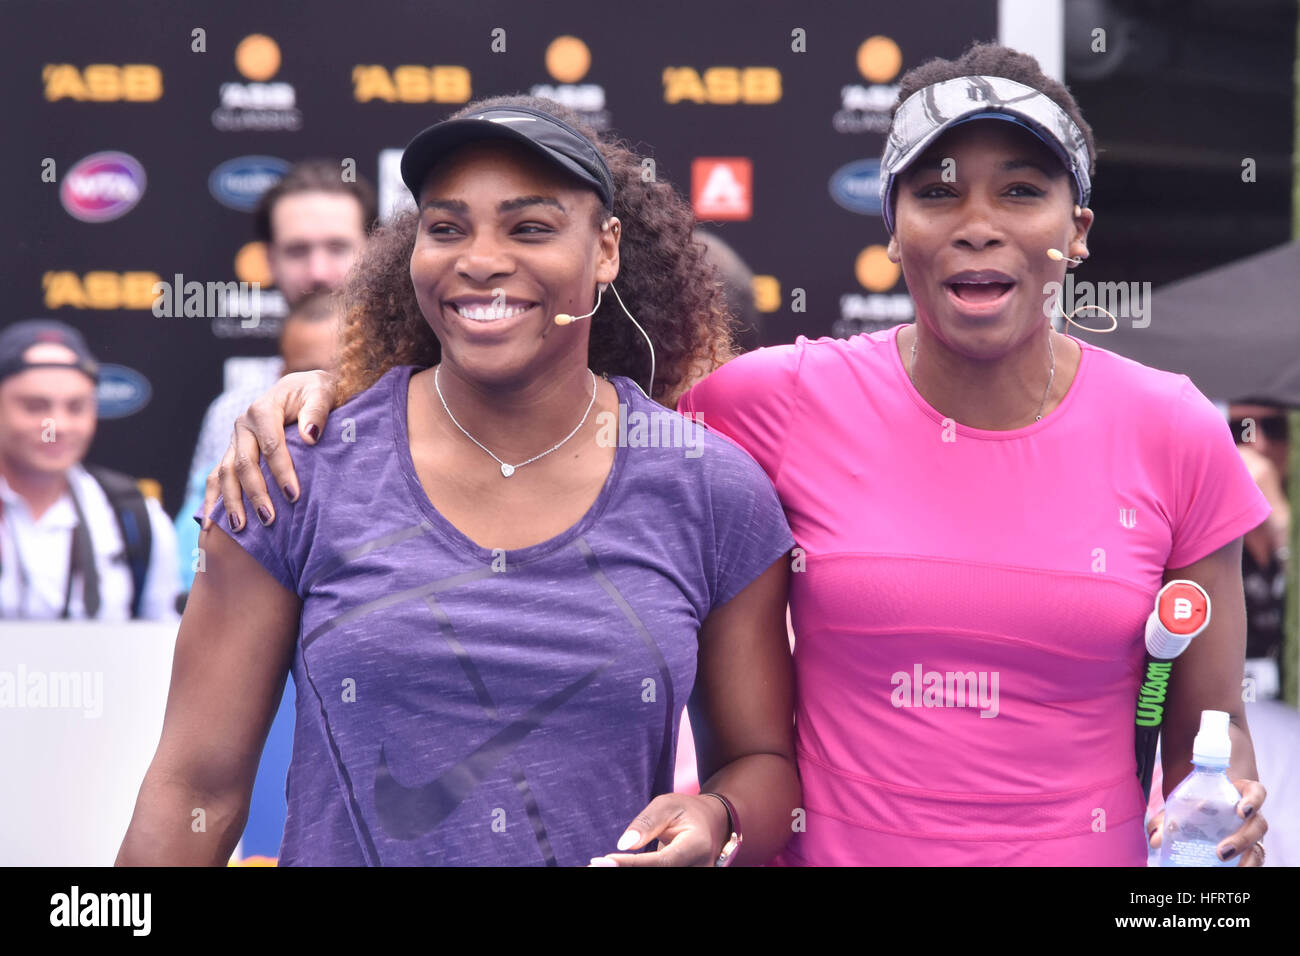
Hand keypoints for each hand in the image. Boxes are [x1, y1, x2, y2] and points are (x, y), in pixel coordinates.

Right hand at [201, 369, 337, 531]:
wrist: (300, 390)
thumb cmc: (314, 393)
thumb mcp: (321, 392)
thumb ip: (317, 410)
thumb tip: (310, 435)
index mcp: (263, 409)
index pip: (271, 445)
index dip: (282, 471)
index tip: (294, 495)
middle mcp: (242, 425)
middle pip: (244, 463)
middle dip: (256, 493)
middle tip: (269, 519)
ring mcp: (234, 441)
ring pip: (225, 474)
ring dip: (231, 502)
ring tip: (240, 528)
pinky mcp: (231, 453)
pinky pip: (216, 479)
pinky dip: (212, 502)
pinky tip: (211, 526)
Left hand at [587, 793, 730, 866]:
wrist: (712, 825)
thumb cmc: (686, 811)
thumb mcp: (667, 805)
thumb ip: (647, 823)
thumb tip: (623, 845)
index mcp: (697, 846)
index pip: (662, 863)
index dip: (631, 865)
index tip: (603, 860)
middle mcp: (700, 868)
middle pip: (659, 876)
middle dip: (624, 872)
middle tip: (593, 865)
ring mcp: (695, 876)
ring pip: (660, 879)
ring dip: (626, 873)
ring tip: (598, 866)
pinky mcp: (686, 879)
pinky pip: (660, 878)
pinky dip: (635, 872)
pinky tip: (615, 867)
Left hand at [1147, 778, 1267, 865]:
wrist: (1205, 809)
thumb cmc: (1198, 804)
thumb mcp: (1183, 805)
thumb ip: (1168, 817)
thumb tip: (1155, 839)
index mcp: (1239, 794)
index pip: (1256, 792)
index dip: (1253, 800)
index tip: (1241, 810)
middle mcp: (1251, 816)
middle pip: (1258, 825)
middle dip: (1242, 839)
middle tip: (1221, 852)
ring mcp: (1252, 835)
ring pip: (1258, 847)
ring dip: (1246, 859)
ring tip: (1223, 864)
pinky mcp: (1249, 850)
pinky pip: (1253, 859)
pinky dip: (1244, 866)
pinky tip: (1230, 872)